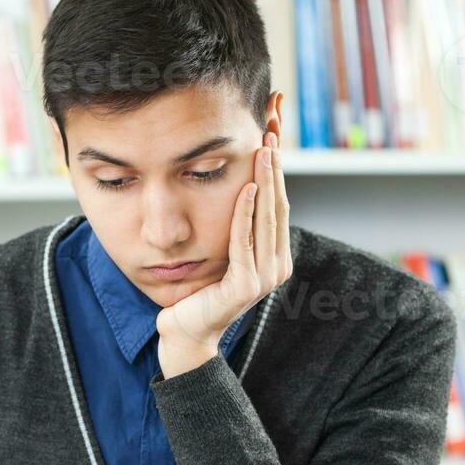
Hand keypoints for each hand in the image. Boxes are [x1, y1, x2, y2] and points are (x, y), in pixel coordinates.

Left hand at [156, 131, 292, 377]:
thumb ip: (237, 228)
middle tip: (272, 133)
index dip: (277, 172)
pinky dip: (245, 212)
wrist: (186, 331)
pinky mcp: (246, 285)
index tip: (273, 138)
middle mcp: (277, 266)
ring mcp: (265, 277)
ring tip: (264, 150)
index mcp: (275, 257)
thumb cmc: (200, 290)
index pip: (278, 205)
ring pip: (266, 219)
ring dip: (265, 181)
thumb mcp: (223, 252)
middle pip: (277, 206)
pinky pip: (244, 240)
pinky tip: (247, 187)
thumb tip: (242, 188)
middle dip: (275, 169)